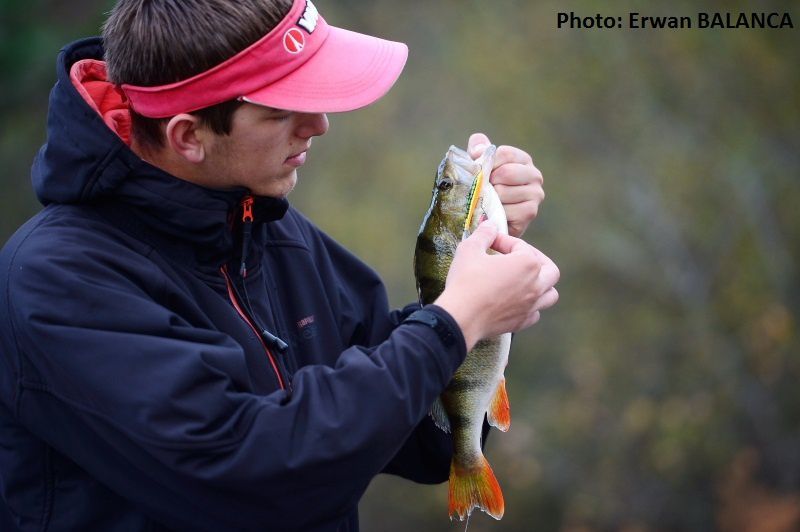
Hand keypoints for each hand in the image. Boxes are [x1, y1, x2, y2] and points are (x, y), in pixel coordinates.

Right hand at [434, 222, 559, 350]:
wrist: (460, 317)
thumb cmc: (466, 281)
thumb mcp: (470, 249)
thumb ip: (484, 234)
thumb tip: (490, 225)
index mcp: (527, 264)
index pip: (521, 246)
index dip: (504, 241)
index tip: (490, 242)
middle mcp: (536, 285)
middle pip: (550, 270)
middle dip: (536, 261)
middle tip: (517, 259)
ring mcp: (531, 306)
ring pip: (550, 294)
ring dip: (541, 285)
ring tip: (524, 281)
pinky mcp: (522, 322)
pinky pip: (535, 314)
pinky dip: (530, 306)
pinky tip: (516, 302)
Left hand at [468, 133, 543, 237]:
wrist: (489, 218)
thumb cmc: (485, 188)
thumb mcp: (479, 165)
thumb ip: (478, 149)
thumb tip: (480, 150)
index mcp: (523, 160)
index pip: (504, 153)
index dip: (487, 163)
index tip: (481, 173)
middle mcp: (535, 175)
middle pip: (506, 172)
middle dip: (489, 183)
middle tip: (485, 190)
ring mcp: (536, 194)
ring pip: (503, 192)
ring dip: (490, 199)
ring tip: (489, 202)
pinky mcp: (530, 212)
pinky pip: (506, 210)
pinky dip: (495, 213)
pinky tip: (495, 214)